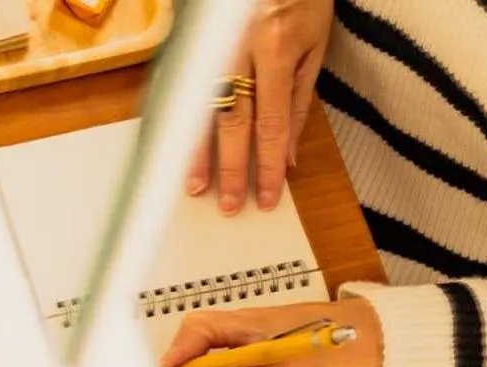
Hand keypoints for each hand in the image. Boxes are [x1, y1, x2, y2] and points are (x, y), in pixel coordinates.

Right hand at [186, 0, 333, 213]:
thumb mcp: (314, 44)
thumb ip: (298, 99)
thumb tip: (289, 151)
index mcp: (275, 49)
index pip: (270, 123)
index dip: (268, 165)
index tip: (267, 196)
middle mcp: (238, 49)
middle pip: (231, 122)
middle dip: (230, 168)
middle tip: (227, 204)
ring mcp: (209, 44)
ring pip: (199, 108)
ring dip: (196, 152)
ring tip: (194, 186)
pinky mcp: (190, 41)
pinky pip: (181, 88)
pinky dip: (176, 121)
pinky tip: (172, 146)